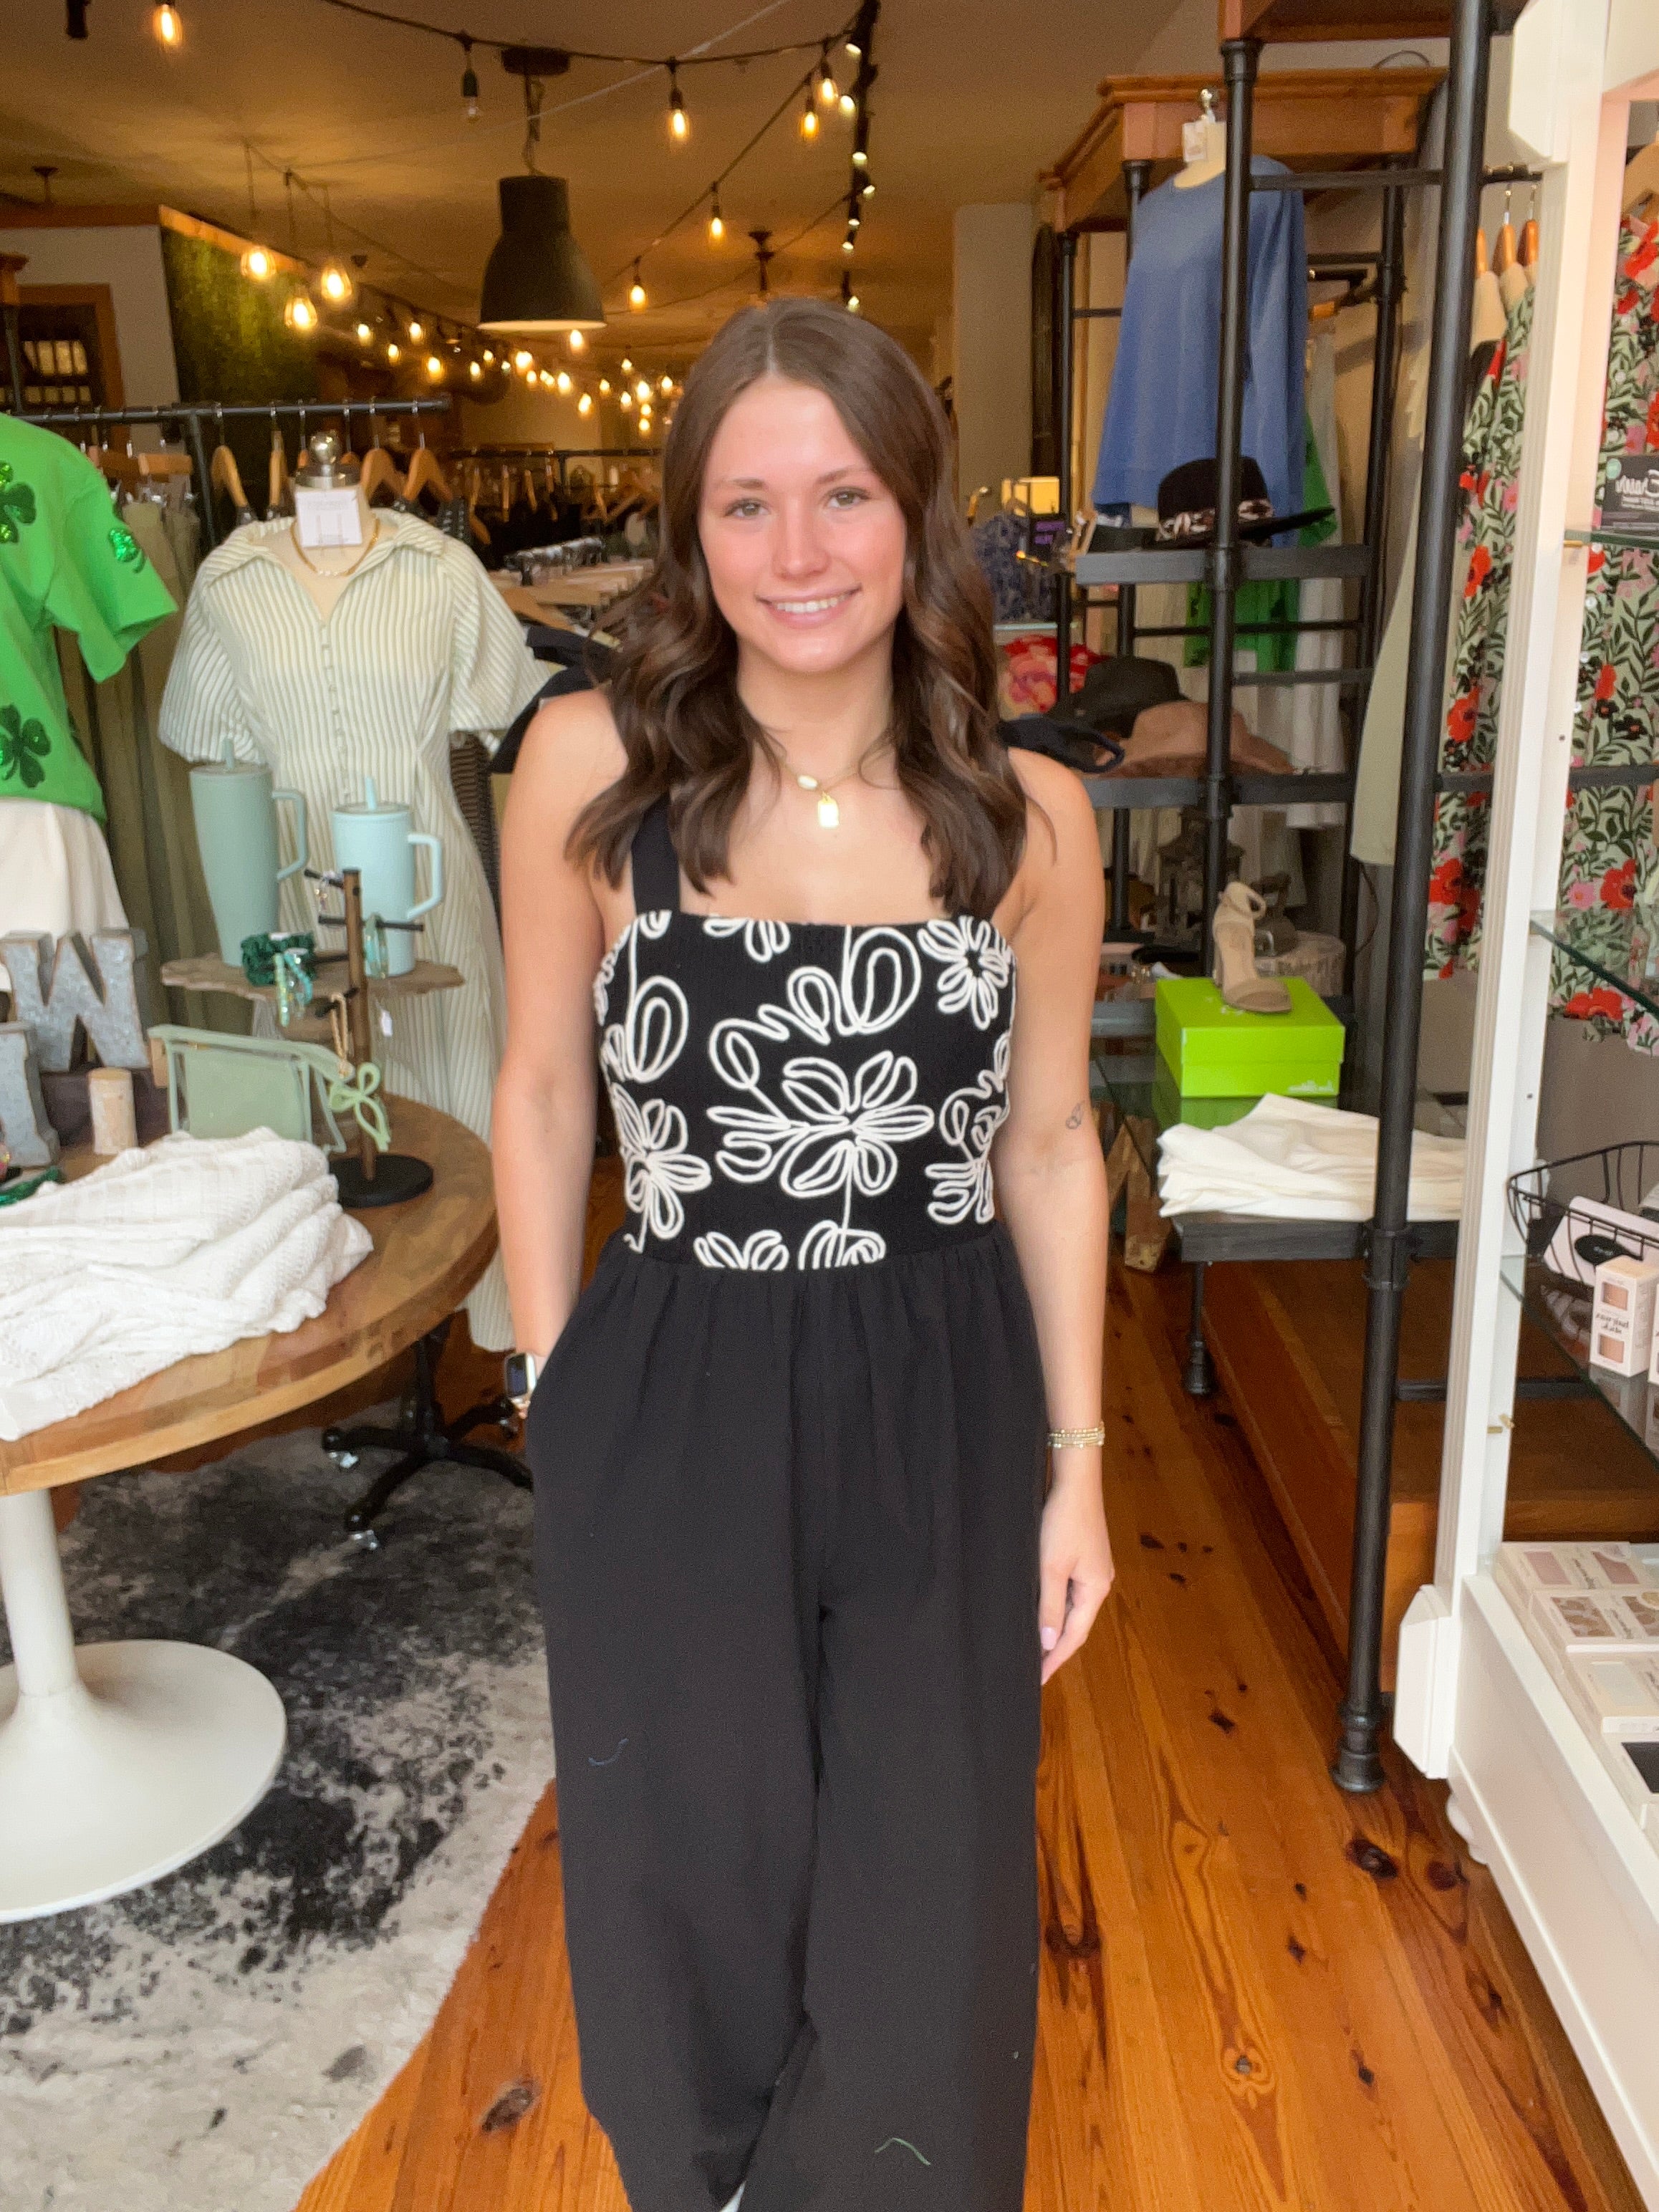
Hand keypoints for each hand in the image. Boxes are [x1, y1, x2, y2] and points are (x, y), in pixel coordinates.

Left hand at [1038, 1454, 1113, 1685]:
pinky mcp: (1084, 1556)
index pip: (1073, 1637)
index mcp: (1095, 1589)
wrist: (1075, 1480)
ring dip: (1055, 1627)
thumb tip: (1049, 1644)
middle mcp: (1099, 1583)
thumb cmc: (1063, 1521)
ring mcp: (1093, 1569)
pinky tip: (1041, 1610)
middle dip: (1056, 1648)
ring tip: (1034, 1646)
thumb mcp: (1051, 1567)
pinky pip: (1069, 1591)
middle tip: (1032, 1668)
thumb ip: (1049, 1606)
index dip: (1055, 1660)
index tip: (1037, 1680)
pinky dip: (1055, 1606)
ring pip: (1072, 1608)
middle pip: (1076, 1625)